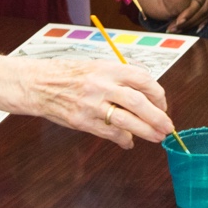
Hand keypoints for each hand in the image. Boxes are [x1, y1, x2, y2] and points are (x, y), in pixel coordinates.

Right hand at [11, 57, 172, 149]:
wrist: (39, 84)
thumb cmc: (69, 74)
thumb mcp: (97, 65)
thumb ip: (120, 76)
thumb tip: (146, 89)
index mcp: (108, 68)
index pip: (142, 79)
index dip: (158, 94)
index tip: (163, 104)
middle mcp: (102, 85)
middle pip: (138, 102)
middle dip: (157, 117)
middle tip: (168, 127)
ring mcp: (92, 105)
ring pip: (127, 121)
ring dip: (146, 131)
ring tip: (157, 137)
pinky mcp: (83, 122)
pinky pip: (110, 134)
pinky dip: (124, 140)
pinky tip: (129, 142)